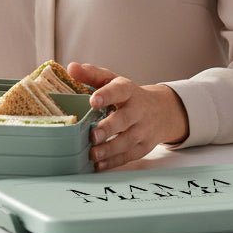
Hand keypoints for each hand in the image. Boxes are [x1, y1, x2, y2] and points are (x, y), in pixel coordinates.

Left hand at [67, 62, 189, 169]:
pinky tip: (99, 165)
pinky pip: (129, 155)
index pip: (118, 90)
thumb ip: (91, 74)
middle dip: (108, 128)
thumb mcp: (112, 80)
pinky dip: (114, 161)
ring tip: (93, 154)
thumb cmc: (127, 95)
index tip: (93, 100)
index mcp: (128, 90)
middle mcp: (138, 110)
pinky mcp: (143, 146)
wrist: (161, 111)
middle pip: (124, 119)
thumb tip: (71, 68)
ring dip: (109, 149)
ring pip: (127, 141)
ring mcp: (143, 130)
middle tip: (92, 135)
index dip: (106, 95)